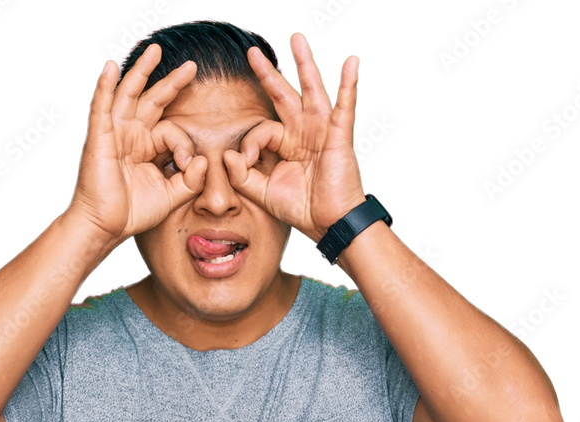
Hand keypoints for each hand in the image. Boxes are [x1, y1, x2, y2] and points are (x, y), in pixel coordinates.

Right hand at [68, 44, 208, 246]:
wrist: (107, 226)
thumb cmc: (133, 212)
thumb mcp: (172, 196)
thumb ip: (191, 180)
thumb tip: (203, 159)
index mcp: (146, 147)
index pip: (171, 131)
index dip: (183, 145)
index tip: (186, 166)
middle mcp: (131, 135)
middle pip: (152, 100)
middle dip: (171, 82)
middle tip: (192, 66)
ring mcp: (114, 133)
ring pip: (128, 94)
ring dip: (141, 71)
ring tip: (155, 50)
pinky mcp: (99, 138)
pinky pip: (101, 107)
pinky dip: (105, 87)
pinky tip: (110, 67)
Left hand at [222, 33, 366, 243]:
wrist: (328, 224)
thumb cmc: (302, 209)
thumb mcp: (264, 193)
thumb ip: (243, 175)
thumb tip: (228, 154)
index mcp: (287, 145)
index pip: (262, 129)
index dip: (250, 144)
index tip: (245, 163)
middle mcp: (303, 133)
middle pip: (284, 96)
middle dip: (269, 74)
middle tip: (252, 53)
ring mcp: (322, 131)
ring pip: (311, 90)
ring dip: (304, 63)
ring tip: (296, 39)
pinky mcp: (339, 136)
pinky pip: (344, 106)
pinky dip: (348, 84)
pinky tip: (351, 63)